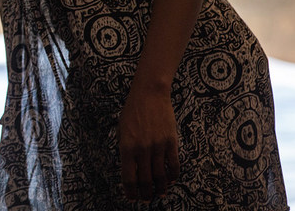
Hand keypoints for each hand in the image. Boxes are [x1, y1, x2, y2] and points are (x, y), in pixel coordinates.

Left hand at [117, 83, 180, 200]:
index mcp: (127, 147)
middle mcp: (142, 149)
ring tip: (159, 194)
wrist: (149, 94)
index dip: (130, 191)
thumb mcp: (121, 129)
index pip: (128, 177)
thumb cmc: (132, 110)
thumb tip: (129, 168)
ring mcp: (157, 146)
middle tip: (146, 200)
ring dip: (160, 188)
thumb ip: (125, 148)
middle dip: (145, 194)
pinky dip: (173, 176)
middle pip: (145, 180)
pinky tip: (171, 181)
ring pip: (160, 176)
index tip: (132, 198)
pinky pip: (173, 165)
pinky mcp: (171, 142)